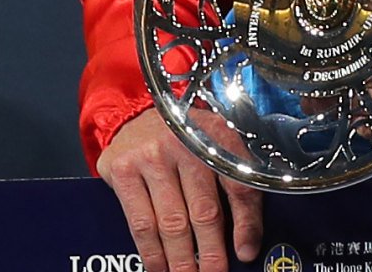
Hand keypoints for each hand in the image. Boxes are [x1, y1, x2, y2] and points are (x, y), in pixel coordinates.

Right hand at [98, 109, 261, 271]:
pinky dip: (150, 251)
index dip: (245, 224)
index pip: (238, 186)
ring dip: (180, 258)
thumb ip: (235, 185)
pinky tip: (158, 266)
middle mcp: (185, 145)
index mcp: (219, 136)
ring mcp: (151, 157)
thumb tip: (248, 241)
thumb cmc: (185, 138)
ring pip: (171, 221)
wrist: (136, 115)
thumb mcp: (217, 148)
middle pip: (204, 210)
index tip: (245, 252)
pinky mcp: (123, 171)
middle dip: (211, 251)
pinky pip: (139, 221)